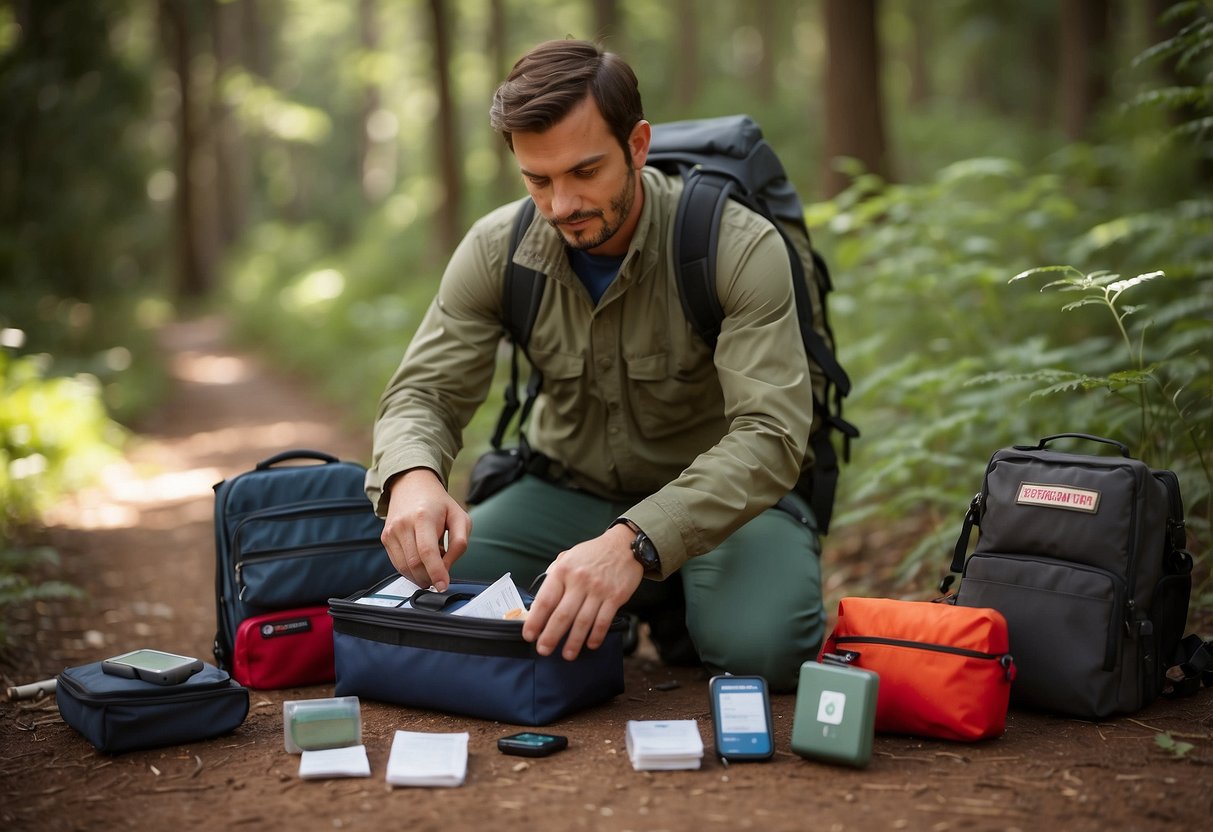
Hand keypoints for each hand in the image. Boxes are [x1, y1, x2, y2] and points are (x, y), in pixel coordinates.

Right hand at [380, 468, 469, 590]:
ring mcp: (391, 532)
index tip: (443, 586)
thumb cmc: (438, 503)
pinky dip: (411, 570)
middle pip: (414, 563)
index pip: (427, 551)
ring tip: (432, 563)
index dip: (435, 572)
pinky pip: (397, 564)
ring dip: (420, 575)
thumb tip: (447, 568)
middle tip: (441, 574)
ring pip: (404, 568)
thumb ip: (459, 544)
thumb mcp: (460, 517)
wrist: (412, 485)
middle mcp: (403, 524)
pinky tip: (421, 560)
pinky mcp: (385, 538)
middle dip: (429, 577)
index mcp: (423, 516)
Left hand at [522, 524, 643, 659]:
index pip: (545, 600)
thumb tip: (540, 603)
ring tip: (567, 654)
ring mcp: (598, 590)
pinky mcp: (615, 597)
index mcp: (563, 570)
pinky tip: (590, 644)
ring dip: (573, 642)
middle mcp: (579, 580)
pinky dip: (596, 636)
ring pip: (582, 622)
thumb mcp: (568, 557)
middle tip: (543, 650)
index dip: (535, 620)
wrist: (624, 546)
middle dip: (550, 636)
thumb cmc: (592, 554)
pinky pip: (603, 621)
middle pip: (562, 615)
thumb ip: (554, 577)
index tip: (529, 635)